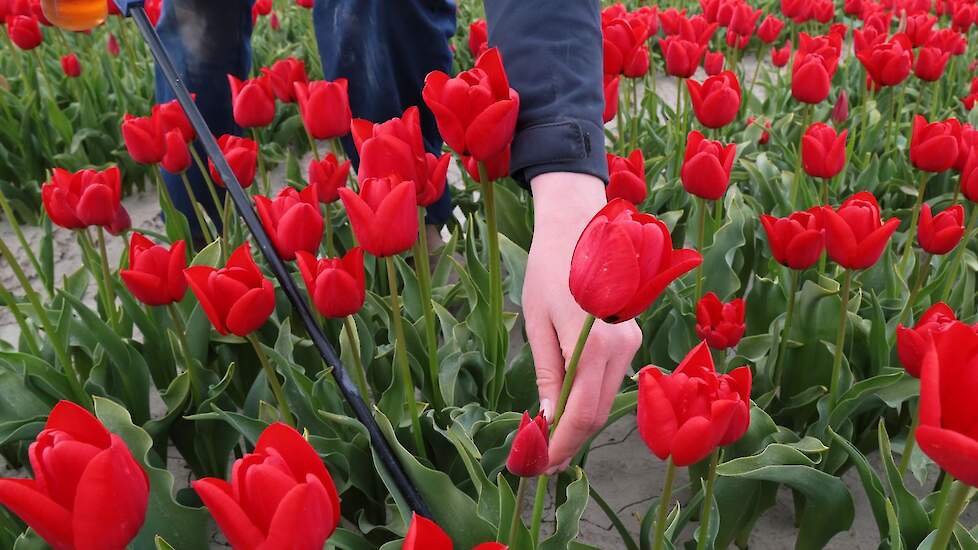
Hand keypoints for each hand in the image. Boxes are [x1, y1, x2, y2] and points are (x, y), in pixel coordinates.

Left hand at [523, 172, 642, 473]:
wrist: (580, 225)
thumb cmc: (549, 267)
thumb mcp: (537, 321)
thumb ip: (548, 372)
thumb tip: (549, 417)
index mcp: (595, 343)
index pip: (580, 412)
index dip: (560, 444)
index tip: (539, 464)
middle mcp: (622, 347)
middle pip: (597, 412)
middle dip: (570, 442)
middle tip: (540, 462)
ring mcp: (631, 342)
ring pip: (605, 399)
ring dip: (579, 424)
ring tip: (547, 441)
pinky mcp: (631, 338)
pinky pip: (609, 380)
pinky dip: (588, 400)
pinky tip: (565, 409)